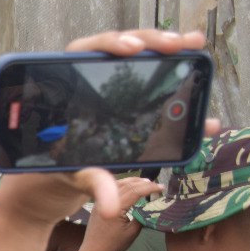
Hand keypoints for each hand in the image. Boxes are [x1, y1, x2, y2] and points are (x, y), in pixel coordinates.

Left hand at [0, 28, 216, 230]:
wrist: (52, 183)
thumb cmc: (55, 174)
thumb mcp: (74, 175)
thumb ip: (95, 184)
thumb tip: (112, 208)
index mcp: (64, 90)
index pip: (85, 52)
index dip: (110, 44)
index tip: (131, 48)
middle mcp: (86, 81)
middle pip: (119, 48)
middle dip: (150, 41)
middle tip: (177, 44)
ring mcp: (107, 87)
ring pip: (138, 59)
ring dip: (168, 49)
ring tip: (193, 44)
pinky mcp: (123, 100)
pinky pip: (150, 82)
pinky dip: (175, 77)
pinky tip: (198, 68)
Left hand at [79, 177, 159, 250]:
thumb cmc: (113, 244)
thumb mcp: (132, 232)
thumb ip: (142, 217)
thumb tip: (151, 207)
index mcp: (116, 208)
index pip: (135, 191)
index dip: (150, 188)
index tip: (162, 188)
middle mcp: (105, 202)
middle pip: (128, 185)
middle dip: (143, 183)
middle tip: (156, 185)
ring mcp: (99, 202)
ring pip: (118, 185)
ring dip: (133, 182)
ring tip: (146, 182)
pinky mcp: (97, 204)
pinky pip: (111, 190)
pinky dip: (123, 185)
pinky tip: (130, 187)